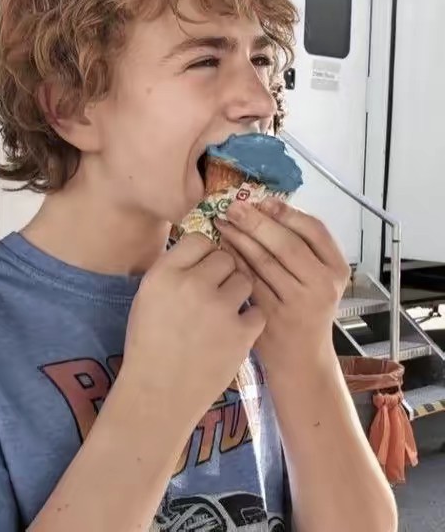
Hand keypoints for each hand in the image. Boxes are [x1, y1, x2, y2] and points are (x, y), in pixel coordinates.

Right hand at [120, 233, 265, 427]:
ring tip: (220, 314)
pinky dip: (248, 319)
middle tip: (212, 293)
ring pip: (244, 280)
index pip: (199, 239)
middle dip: (222, 272)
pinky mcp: (240, 334)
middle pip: (225, 257)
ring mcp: (219, 309)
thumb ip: (173, 268)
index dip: (203, 253)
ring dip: (237, 293)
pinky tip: (231, 331)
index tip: (201, 269)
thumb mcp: (147, 297)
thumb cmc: (149, 343)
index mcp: (164, 274)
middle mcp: (192, 285)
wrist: (158, 394)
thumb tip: (202, 246)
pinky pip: (256, 310)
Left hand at [215, 198, 350, 373]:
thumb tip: (264, 207)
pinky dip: (234, 262)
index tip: (262, 201)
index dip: (286, 212)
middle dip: (256, 221)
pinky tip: (222, 250)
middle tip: (233, 206)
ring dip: (240, 239)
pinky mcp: (272, 316)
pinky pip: (249, 281)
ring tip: (222, 223)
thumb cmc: (304, 310)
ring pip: (265, 262)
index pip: (315, 230)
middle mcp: (322, 285)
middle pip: (287, 244)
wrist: (301, 359)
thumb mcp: (314, 278)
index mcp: (336, 269)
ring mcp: (298, 303)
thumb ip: (300, 248)